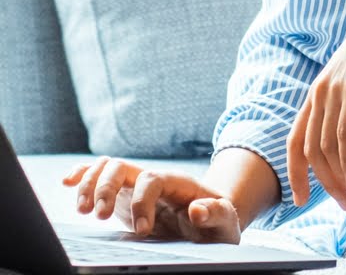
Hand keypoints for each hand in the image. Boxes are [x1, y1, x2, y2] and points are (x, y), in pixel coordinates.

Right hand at [63, 158, 240, 242]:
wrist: (211, 218)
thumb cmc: (218, 222)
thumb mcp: (226, 221)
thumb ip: (216, 214)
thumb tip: (197, 209)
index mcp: (176, 183)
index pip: (152, 180)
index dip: (143, 202)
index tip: (142, 230)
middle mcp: (152, 179)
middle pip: (123, 167)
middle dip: (106, 188)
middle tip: (100, 217)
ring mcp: (135, 186)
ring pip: (107, 169)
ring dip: (89, 184)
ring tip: (82, 210)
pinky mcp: (123, 197)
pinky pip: (99, 176)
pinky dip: (82, 175)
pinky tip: (67, 182)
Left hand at [287, 0, 345, 211]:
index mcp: (318, 89)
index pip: (295, 139)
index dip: (295, 172)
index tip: (303, 198)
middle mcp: (320, 91)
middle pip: (310, 152)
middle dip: (323, 185)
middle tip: (343, 206)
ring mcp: (335, 91)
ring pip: (327, 151)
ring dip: (340, 182)